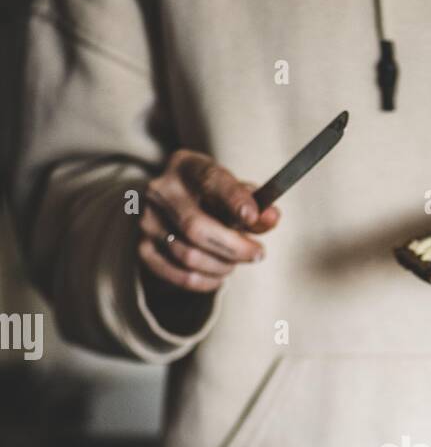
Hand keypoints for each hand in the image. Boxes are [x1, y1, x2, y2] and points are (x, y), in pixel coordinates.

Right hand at [140, 150, 280, 292]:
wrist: (171, 207)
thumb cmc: (211, 198)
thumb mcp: (233, 192)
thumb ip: (255, 204)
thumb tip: (271, 217)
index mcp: (185, 166)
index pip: (209, 179)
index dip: (233, 198)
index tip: (253, 216)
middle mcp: (160, 190)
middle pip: (196, 227)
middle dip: (234, 247)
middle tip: (259, 254)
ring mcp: (147, 220)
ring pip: (189, 256)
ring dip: (222, 265)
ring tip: (235, 262)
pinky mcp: (144, 248)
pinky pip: (180, 276)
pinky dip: (207, 281)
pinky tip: (219, 275)